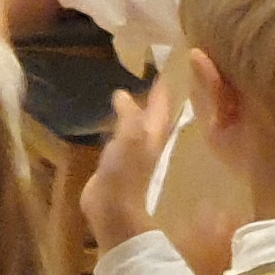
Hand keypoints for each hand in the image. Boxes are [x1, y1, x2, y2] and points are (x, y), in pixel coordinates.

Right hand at [84, 74, 178, 249]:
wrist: (112, 208)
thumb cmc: (125, 172)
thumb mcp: (129, 138)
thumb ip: (129, 116)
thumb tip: (124, 94)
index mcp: (153, 133)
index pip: (161, 104)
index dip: (161, 87)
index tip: (162, 66)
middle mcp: (146, 140)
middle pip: (152, 114)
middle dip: (151, 97)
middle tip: (147, 77)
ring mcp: (132, 152)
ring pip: (136, 124)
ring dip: (135, 110)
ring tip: (128, 93)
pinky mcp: (116, 162)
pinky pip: (120, 136)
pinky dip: (118, 124)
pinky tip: (112, 120)